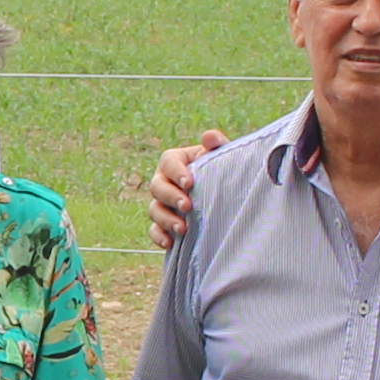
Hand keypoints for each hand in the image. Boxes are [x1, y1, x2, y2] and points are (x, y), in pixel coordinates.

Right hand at [142, 129, 216, 249]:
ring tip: (183, 229)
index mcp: (175, 161)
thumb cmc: (221, 170)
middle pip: (157, 187)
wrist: (225, 195)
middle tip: (188, 206)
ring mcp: (161, 203)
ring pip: (154, 210)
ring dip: (166, 219)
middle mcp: (164, 181)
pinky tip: (170, 243)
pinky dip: (159, 237)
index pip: (168, 162)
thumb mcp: (221, 156)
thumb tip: (209, 137)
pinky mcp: (163, 224)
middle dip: (171, 197)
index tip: (189, 183)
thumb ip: (217, 145)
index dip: (176, 172)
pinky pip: (154, 230)